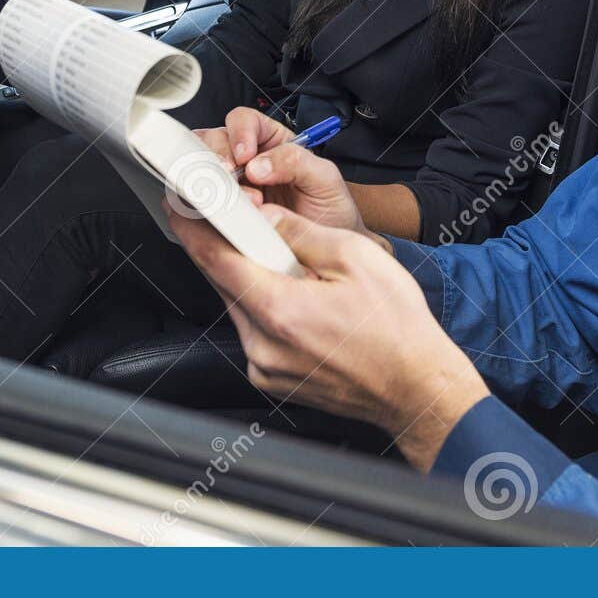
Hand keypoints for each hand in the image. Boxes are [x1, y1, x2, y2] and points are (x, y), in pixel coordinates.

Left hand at [166, 204, 488, 471]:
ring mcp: (265, 366)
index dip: (193, 229)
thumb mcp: (356, 258)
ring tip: (291, 271)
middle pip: (225, 283)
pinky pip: (254, 333)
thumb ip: (301, 233)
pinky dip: (265, 310)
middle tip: (241, 226)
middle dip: (229, 251)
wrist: (415, 389)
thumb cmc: (397, 330)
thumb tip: (266, 218)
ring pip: (240, 307)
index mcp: (280, 309)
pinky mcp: (272, 379)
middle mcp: (263, 343)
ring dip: (252, 282)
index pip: (216, 260)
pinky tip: (299, 303)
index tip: (182, 208)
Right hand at [194, 107, 365, 234]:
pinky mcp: (223, 212)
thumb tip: (258, 165)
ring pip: (201, 168)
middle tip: (231, 179)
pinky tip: (220, 213)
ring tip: (233, 201)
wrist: (329, 251)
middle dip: (218, 157)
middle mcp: (247, 160)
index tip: (246, 156)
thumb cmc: (329, 210)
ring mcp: (232, 186)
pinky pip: (202, 201)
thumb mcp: (324, 179)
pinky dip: (203, 204)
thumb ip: (296, 161)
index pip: (245, 121)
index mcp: (272, 142)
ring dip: (211, 182)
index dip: (240, 133)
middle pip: (214, 140)